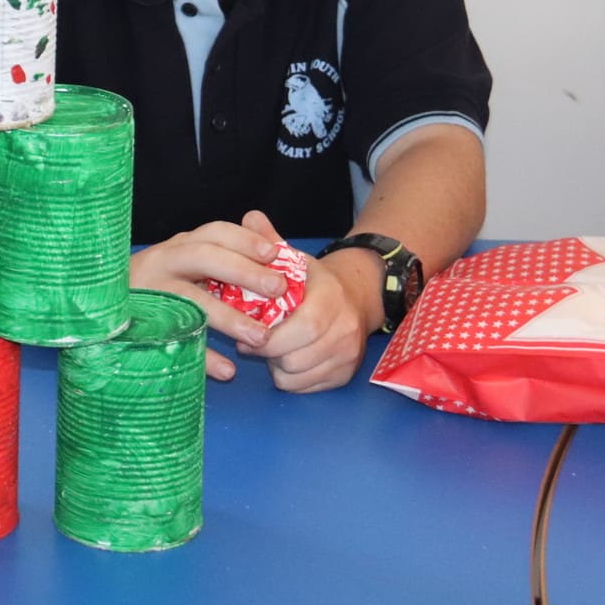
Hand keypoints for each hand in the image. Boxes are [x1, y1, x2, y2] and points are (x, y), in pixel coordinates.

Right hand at [129, 212, 291, 381]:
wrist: (100, 310)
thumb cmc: (156, 288)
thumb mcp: (183, 267)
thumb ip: (219, 262)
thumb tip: (271, 256)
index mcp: (178, 248)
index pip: (213, 233)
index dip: (245, 240)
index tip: (273, 253)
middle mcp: (161, 263)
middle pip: (204, 257)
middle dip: (244, 272)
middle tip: (277, 289)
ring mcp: (149, 294)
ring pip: (190, 299)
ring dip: (228, 318)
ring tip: (260, 337)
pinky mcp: (139, 327)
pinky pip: (175, 342)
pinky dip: (202, 358)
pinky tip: (227, 370)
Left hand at [247, 218, 383, 392]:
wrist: (357, 297)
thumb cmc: (313, 281)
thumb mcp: (294, 258)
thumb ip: (271, 240)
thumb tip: (250, 216)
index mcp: (331, 298)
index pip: (304, 326)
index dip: (271, 337)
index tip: (248, 334)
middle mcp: (346, 328)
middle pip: (298, 357)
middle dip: (268, 354)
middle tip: (251, 344)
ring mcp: (349, 354)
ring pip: (299, 375)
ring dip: (277, 367)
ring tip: (270, 350)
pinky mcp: (346, 374)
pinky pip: (307, 388)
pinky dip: (291, 379)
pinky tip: (286, 360)